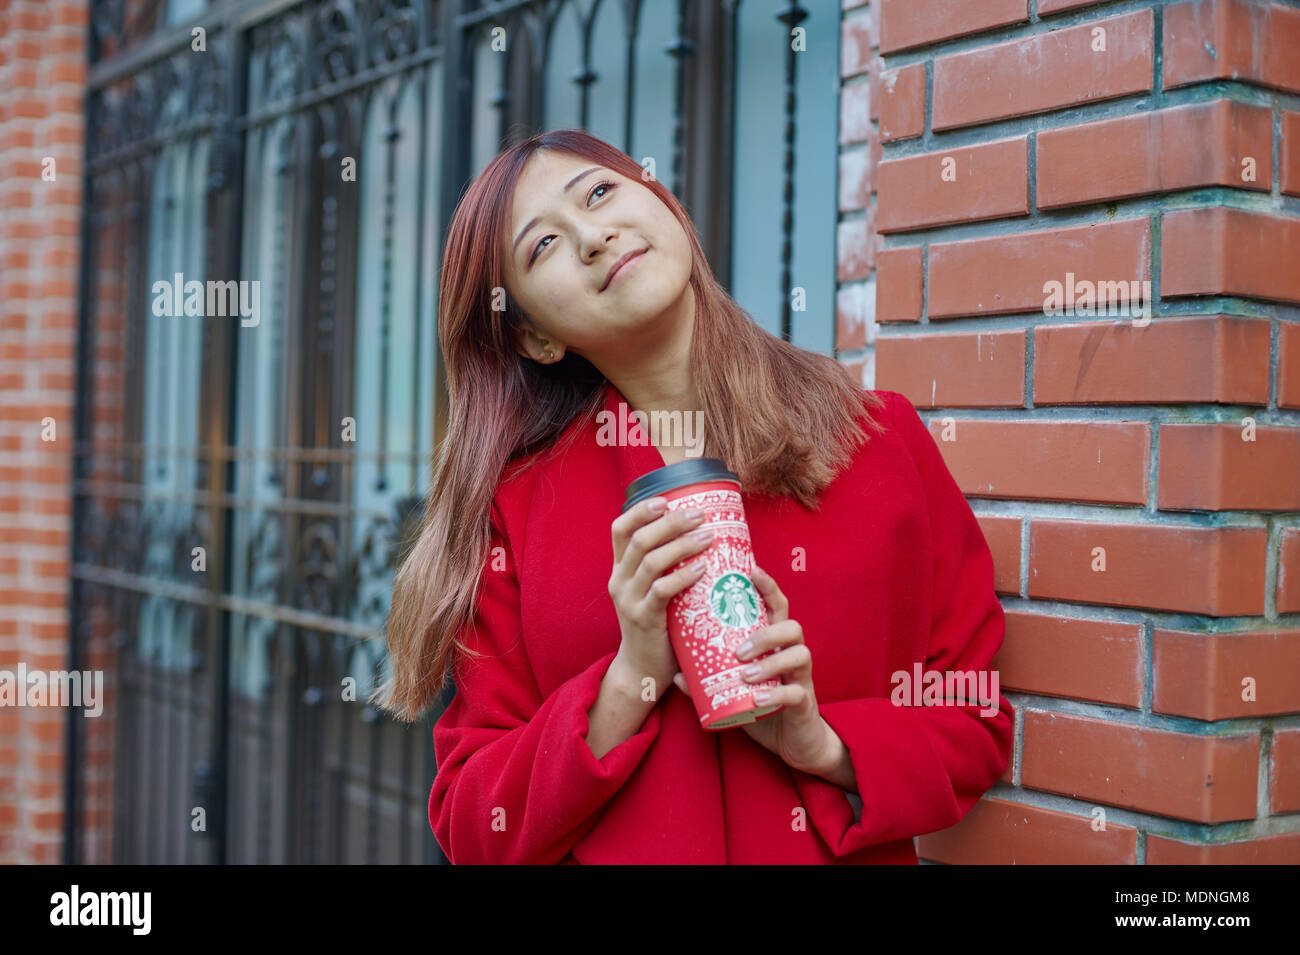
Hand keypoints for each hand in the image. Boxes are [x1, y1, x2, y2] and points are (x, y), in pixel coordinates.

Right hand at [608, 496, 716, 697]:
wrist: (644, 668)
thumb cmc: (659, 623)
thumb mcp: (652, 590)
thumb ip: (665, 567)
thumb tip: (702, 534)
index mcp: (620, 569)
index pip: (620, 529)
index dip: (640, 511)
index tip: (665, 500)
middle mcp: (619, 581)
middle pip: (640, 539)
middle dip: (671, 522)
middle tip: (700, 515)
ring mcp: (629, 600)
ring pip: (651, 561)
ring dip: (682, 545)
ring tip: (708, 537)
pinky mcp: (644, 619)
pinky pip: (662, 591)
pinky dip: (683, 576)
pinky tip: (702, 568)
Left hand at [672, 565, 834, 773]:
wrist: (792, 743)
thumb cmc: (762, 706)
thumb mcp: (734, 689)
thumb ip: (709, 679)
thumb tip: (676, 672)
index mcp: (776, 643)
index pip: (776, 607)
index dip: (768, 586)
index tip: (751, 570)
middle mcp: (792, 654)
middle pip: (791, 626)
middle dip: (765, 633)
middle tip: (739, 650)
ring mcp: (802, 677)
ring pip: (798, 654)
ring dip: (770, 662)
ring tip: (745, 674)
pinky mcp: (805, 702)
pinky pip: (796, 693)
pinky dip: (776, 695)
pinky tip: (757, 700)